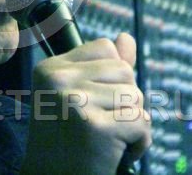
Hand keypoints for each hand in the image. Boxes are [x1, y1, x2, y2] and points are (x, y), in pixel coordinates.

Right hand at [21, 33, 150, 174]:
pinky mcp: (96, 128)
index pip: (105, 48)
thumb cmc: (68, 142)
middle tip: (101, 125)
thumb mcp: (79, 98)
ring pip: (135, 96)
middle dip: (125, 101)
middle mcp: (58, 80)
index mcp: (50, 69)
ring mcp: (75, 102)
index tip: (94, 102)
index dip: (112, 76)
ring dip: (133, 123)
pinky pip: (141, 123)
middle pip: (124, 71)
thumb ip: (104, 67)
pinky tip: (116, 154)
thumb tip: (127, 38)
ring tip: (108, 140)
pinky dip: (139, 143)